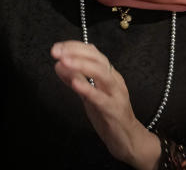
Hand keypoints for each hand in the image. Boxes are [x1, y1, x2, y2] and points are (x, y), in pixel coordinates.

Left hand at [51, 41, 160, 169]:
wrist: (128, 139)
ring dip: (82, 65)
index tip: (57, 48)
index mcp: (108, 74)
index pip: (93, 53)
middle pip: (98, 59)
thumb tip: (58, 65)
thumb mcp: (88, 94)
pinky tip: (75, 84)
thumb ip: (75, 79)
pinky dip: (88, 89)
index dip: (73, 47)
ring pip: (102, 74)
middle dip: (75, 52)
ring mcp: (116, 95)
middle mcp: (114, 80)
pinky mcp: (115, 111)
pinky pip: (102, 98)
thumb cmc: (108, 114)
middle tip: (57, 52)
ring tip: (64, 61)